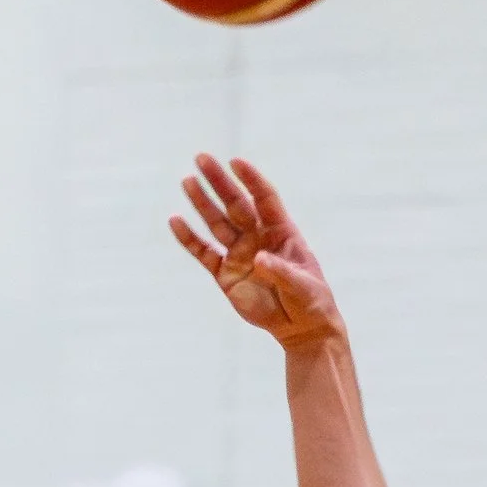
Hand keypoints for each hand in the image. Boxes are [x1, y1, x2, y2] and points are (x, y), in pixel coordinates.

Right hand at [170, 156, 344, 349]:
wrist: (300, 328)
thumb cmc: (310, 300)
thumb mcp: (303, 286)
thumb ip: (281, 272)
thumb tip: (257, 259)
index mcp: (281, 231)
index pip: (264, 198)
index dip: (251, 180)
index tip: (236, 163)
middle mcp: (258, 236)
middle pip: (235, 204)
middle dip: (219, 182)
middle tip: (202, 158)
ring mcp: (240, 253)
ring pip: (217, 223)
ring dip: (202, 203)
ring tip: (187, 181)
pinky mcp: (226, 274)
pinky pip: (204, 253)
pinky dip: (190, 239)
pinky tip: (176, 221)